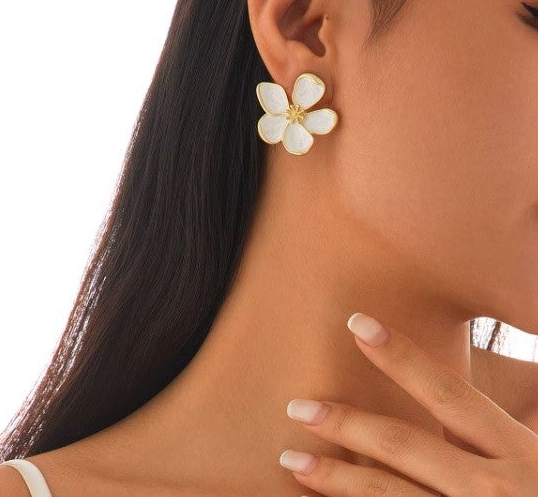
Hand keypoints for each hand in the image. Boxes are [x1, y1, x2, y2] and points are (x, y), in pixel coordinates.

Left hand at [279, 313, 537, 495]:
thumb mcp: (533, 456)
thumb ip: (487, 434)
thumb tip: (437, 405)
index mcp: (518, 450)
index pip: (447, 392)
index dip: (400, 355)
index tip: (356, 324)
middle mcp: (493, 488)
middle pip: (405, 446)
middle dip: (348, 423)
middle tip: (297, 407)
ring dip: (336, 478)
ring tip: (291, 461)